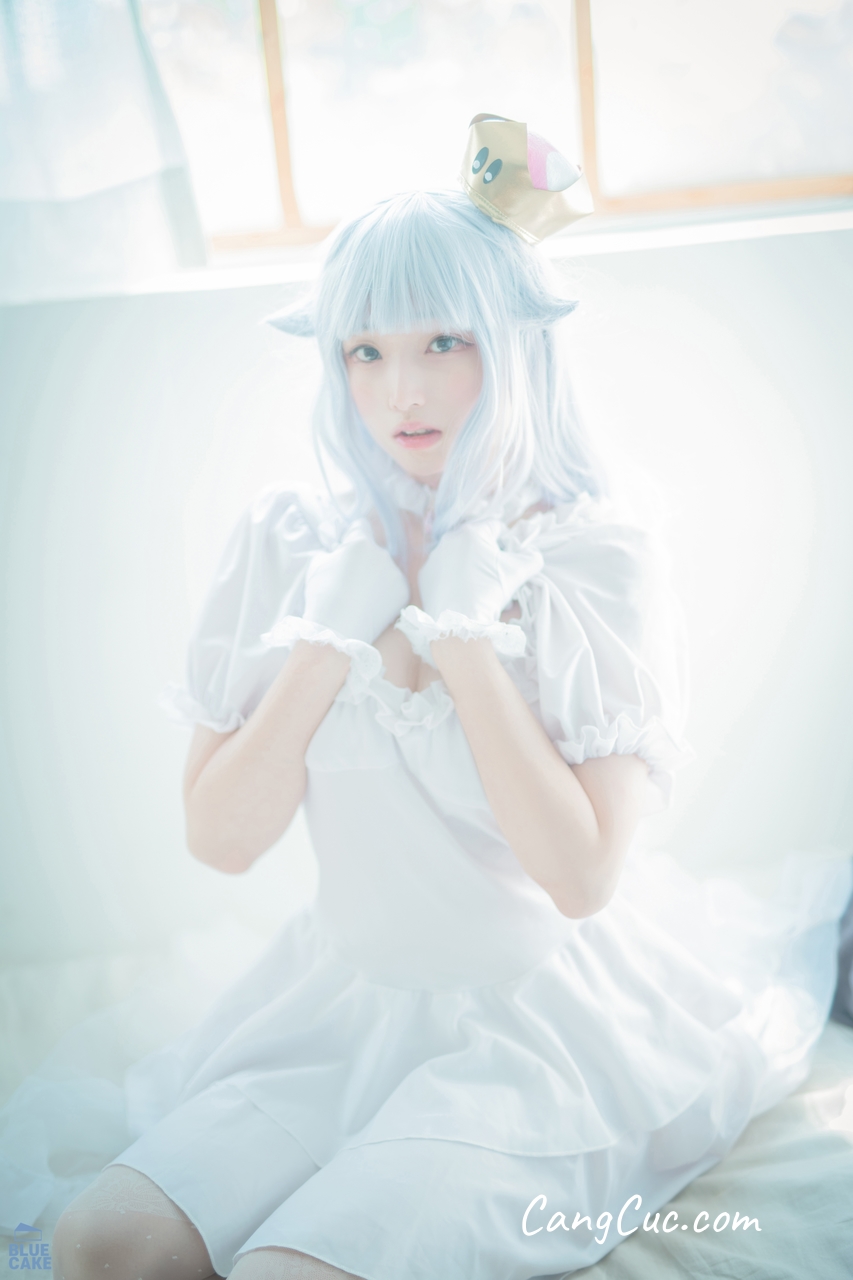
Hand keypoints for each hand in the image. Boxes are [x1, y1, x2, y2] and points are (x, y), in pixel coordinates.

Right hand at [303, 519, 409, 643]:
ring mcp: (395, 573)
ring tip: (361, 595)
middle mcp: (382, 554)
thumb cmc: (322, 595)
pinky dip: (385, 592)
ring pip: (385, 568)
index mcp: (360, 543)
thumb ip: (332, 552)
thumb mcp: (317, 565)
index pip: (361, 527)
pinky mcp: (403, 592)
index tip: (347, 547)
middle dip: (364, 559)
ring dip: (376, 575)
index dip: (352, 537)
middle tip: (351, 577)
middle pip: (374, 550)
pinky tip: (371, 603)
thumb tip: (337, 552)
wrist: (338, 628)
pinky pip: (394, 585)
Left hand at [418, 518, 542, 622]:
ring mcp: (434, 557)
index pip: (495, 526)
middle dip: (486, 554)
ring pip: (458, 555)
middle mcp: (449, 539)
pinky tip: (461, 591)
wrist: (461, 621)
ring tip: (478, 586)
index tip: (508, 559)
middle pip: (475, 540)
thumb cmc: (491, 591)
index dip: (506, 542)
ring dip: (469, 564)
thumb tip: (532, 553)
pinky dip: (452, 577)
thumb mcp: (520, 571)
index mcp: (472, 532)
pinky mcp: (425, 574)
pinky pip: (443, 570)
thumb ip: (532, 557)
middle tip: (494, 575)